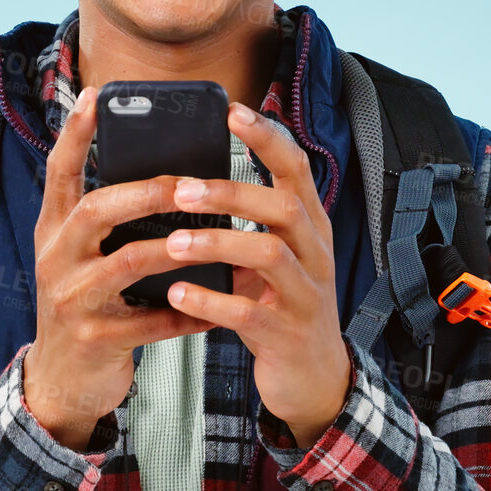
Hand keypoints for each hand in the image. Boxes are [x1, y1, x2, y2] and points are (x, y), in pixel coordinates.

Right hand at [21, 86, 218, 449]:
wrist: (62, 380)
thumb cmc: (86, 304)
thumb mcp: (82, 257)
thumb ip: (109, 222)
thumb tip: (169, 178)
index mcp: (54, 230)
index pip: (58, 171)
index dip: (75, 133)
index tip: (95, 95)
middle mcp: (55, 258)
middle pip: (94, 211)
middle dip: (144, 192)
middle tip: (189, 184)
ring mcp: (71, 300)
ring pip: (126, 263)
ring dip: (174, 248)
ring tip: (211, 239)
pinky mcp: (94, 338)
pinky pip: (150, 320)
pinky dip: (187, 311)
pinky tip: (216, 306)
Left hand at [162, 101, 350, 446]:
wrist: (314, 379)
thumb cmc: (283, 306)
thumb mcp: (275, 256)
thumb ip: (250, 220)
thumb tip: (193, 176)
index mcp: (310, 226)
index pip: (296, 167)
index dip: (267, 137)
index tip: (232, 110)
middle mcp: (315, 253)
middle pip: (283, 205)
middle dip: (232, 192)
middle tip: (182, 190)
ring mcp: (306, 294)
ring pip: (269, 253)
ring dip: (218, 243)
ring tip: (174, 243)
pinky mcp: (287, 334)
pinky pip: (249, 312)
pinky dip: (211, 300)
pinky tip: (179, 294)